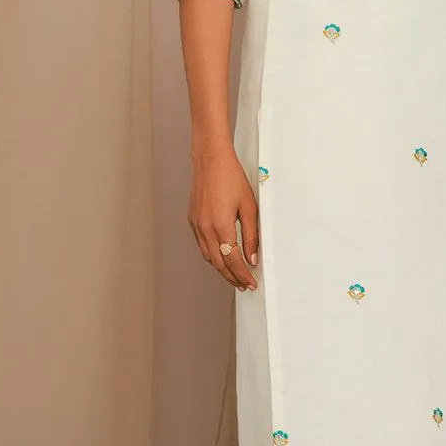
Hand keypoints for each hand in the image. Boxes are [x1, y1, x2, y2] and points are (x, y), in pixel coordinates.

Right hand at [188, 145, 259, 290]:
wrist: (211, 160)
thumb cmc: (232, 178)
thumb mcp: (249, 207)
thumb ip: (251, 235)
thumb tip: (252, 258)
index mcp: (221, 226)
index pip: (233, 260)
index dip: (243, 274)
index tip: (251, 283)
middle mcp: (205, 228)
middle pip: (219, 263)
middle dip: (232, 277)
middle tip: (244, 285)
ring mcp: (197, 225)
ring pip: (208, 256)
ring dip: (221, 269)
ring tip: (234, 276)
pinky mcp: (193, 220)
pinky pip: (202, 245)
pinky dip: (212, 255)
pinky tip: (221, 257)